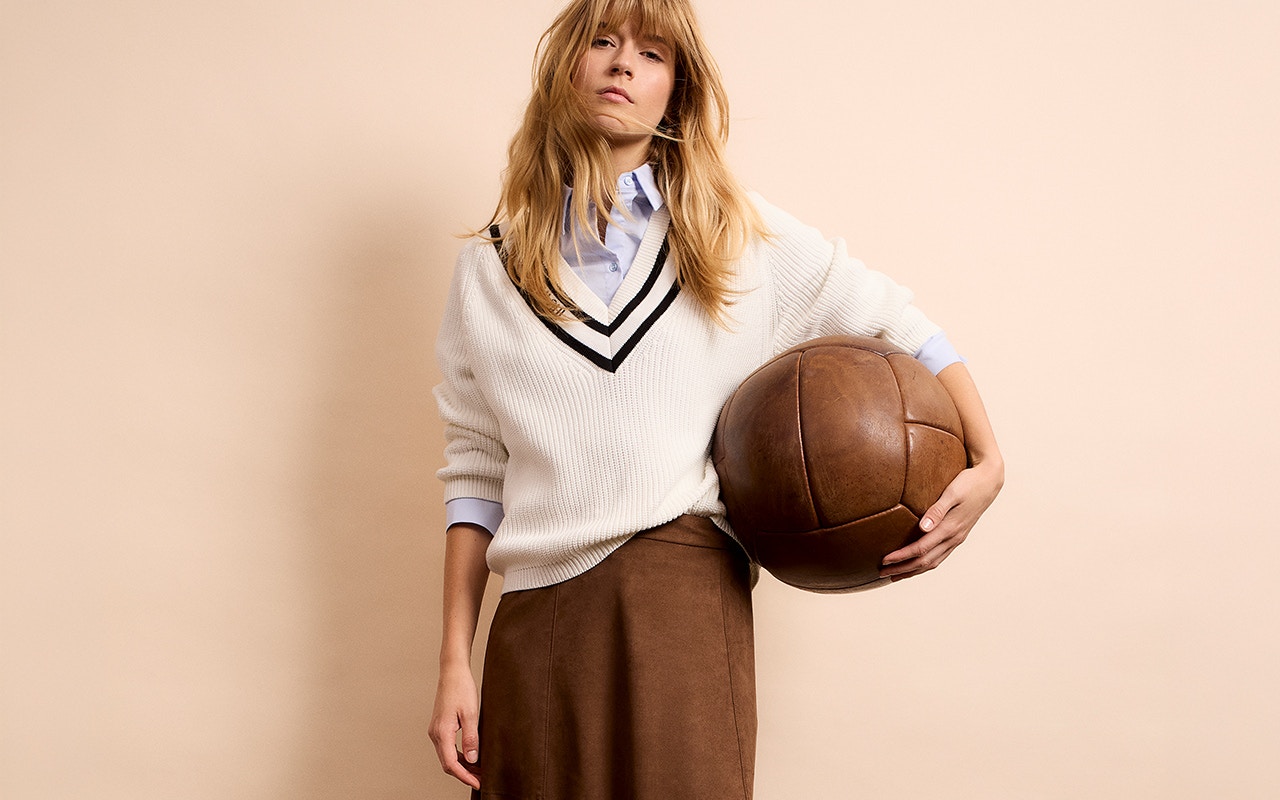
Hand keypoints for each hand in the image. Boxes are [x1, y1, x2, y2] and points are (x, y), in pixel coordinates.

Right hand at [428, 663, 481, 789]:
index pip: (451, 764)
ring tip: (479, 770)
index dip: (465, 777)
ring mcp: (435, 730)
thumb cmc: (462, 688)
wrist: (453, 671)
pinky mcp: (439, 726)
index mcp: (442, 732)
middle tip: (482, 779)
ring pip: (447, 756)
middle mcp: (435, 733)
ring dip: (462, 766)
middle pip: (447, 763)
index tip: (479, 783)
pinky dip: (458, 756)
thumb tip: (472, 760)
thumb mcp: (471, 714)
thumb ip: (471, 738)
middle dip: (464, 774)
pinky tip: (471, 757)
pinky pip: (447, 747)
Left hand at [879, 458, 1003, 581]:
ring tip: (896, 575)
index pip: (920, 549)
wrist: (990, 481)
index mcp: (950, 528)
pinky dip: (925, 565)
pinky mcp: (958, 536)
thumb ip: (937, 510)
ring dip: (913, 570)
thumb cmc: (969, 483)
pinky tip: (916, 565)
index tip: (884, 560)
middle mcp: (954, 538)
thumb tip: (922, 527)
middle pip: (924, 562)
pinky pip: (940, 557)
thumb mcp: (952, 493)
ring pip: (933, 563)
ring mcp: (957, 539)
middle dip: (903, 569)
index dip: (901, 556)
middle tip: (882, 573)